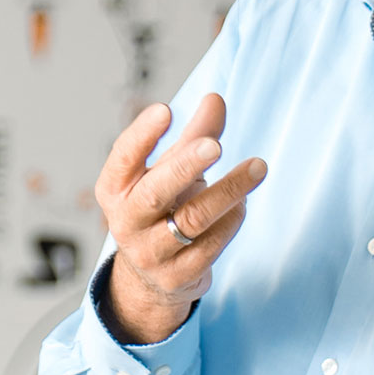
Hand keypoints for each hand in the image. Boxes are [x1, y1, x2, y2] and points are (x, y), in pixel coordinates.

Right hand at [97, 93, 266, 345]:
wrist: (152, 276)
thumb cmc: (162, 208)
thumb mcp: (170, 170)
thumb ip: (193, 136)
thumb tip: (215, 98)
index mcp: (115, 189)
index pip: (122, 159)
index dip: (142, 135)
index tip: (166, 109)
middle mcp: (127, 221)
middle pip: (155, 192)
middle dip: (185, 166)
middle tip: (215, 144)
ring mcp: (151, 252)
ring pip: (192, 220)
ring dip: (228, 191)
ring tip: (258, 167)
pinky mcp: (177, 276)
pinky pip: (211, 245)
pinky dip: (231, 220)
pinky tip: (243, 202)